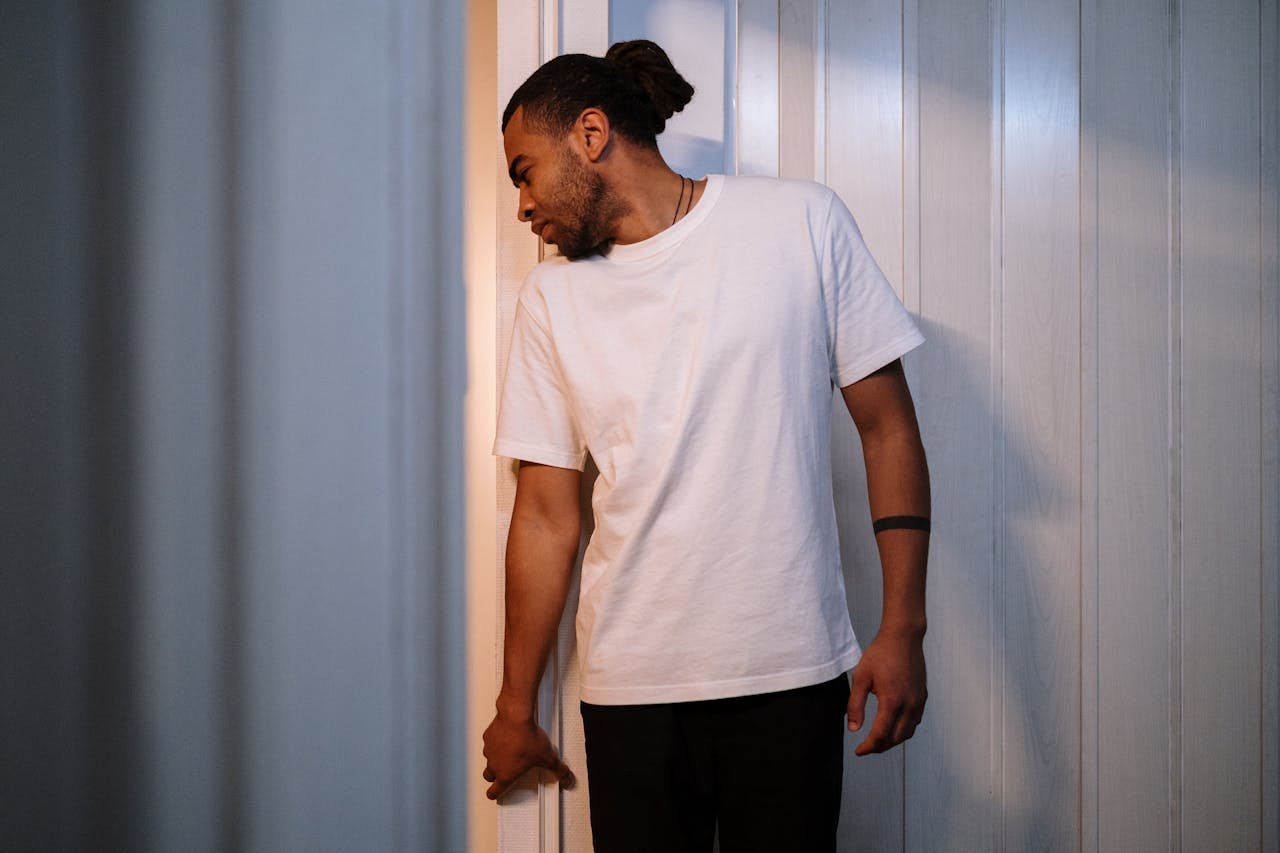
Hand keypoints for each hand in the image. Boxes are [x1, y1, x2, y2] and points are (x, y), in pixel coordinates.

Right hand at [482, 710, 574, 800]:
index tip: (495, 794)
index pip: (494, 791)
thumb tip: (566, 778)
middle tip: (505, 772)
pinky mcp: (489, 736)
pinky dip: (496, 741)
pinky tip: (507, 736)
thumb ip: (558, 770)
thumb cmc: (527, 738)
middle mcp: (494, 763)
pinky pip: (490, 742)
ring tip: (509, 752)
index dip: (494, 794)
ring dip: (496, 757)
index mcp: (505, 774)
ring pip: (489, 758)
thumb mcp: (548, 757)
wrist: (516, 717)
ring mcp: (490, 749)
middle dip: (495, 776)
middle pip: (488, 776)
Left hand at [847, 629, 926, 755]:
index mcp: (892, 701)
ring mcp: (918, 702)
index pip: (881, 735)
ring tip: (878, 740)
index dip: (868, 747)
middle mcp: (909, 705)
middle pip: (896, 738)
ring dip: (893, 740)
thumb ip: (855, 705)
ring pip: (908, 732)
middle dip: (880, 747)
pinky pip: (915, 722)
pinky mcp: (923, 697)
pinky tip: (893, 725)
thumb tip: (853, 728)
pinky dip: (903, 729)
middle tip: (866, 748)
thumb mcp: (861, 678)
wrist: (903, 637)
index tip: (859, 751)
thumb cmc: (881, 653)